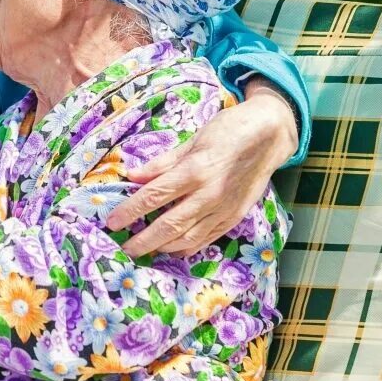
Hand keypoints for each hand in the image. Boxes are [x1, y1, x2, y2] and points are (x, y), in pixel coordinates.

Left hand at [107, 79, 297, 257]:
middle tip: (123, 248)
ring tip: (143, 249)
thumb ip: (162, 162)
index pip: (154, 196)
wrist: (269, 137)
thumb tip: (133, 176)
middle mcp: (209, 195)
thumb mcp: (192, 141)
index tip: (111, 222)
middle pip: (169, 225)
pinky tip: (172, 249)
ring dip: (162, 247)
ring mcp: (223, 210)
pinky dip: (187, 247)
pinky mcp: (235, 218)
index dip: (130, 212)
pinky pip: (207, 239)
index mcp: (194, 171)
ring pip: (188, 238)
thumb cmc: (228, 131)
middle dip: (143, 240)